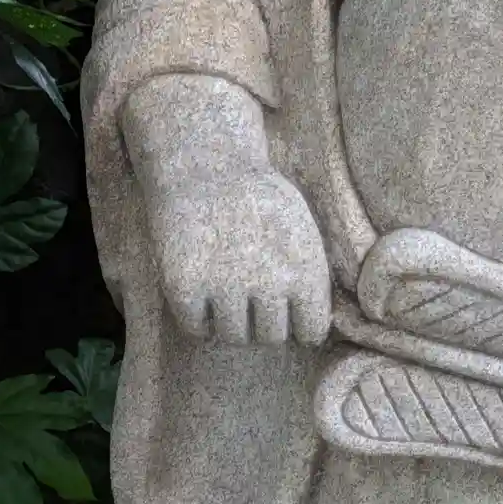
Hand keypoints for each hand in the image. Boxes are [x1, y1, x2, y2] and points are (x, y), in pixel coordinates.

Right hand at [146, 167, 331, 346]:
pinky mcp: (185, 286)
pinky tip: (202, 293)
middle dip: (264, 323)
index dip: (301, 326)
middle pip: (271, 338)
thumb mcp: (302, 229)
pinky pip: (197, 329)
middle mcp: (268, 283)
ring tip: (226, 290)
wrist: (206, 165)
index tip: (289, 315)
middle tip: (252, 296)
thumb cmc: (259, 199)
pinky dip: (199, 319)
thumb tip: (318, 327)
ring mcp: (224, 286)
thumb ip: (311, 277)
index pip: (312, 331)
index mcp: (305, 269)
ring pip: (234, 337)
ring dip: (231, 322)